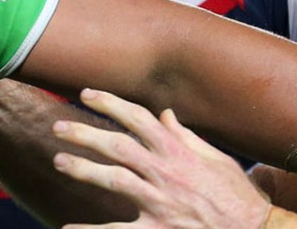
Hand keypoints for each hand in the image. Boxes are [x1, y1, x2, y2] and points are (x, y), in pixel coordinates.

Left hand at [50, 88, 269, 228]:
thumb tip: (164, 114)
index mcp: (180, 153)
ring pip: (114, 180)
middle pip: (118, 146)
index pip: (140, 119)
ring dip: (83, 169)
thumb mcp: (217, 160)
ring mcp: (162, 203)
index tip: (86, 94)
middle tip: (58, 128)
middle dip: (86, 134)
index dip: (111, 104)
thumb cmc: (237, 197)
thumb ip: (186, 137)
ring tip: (59, 161)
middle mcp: (168, 174)